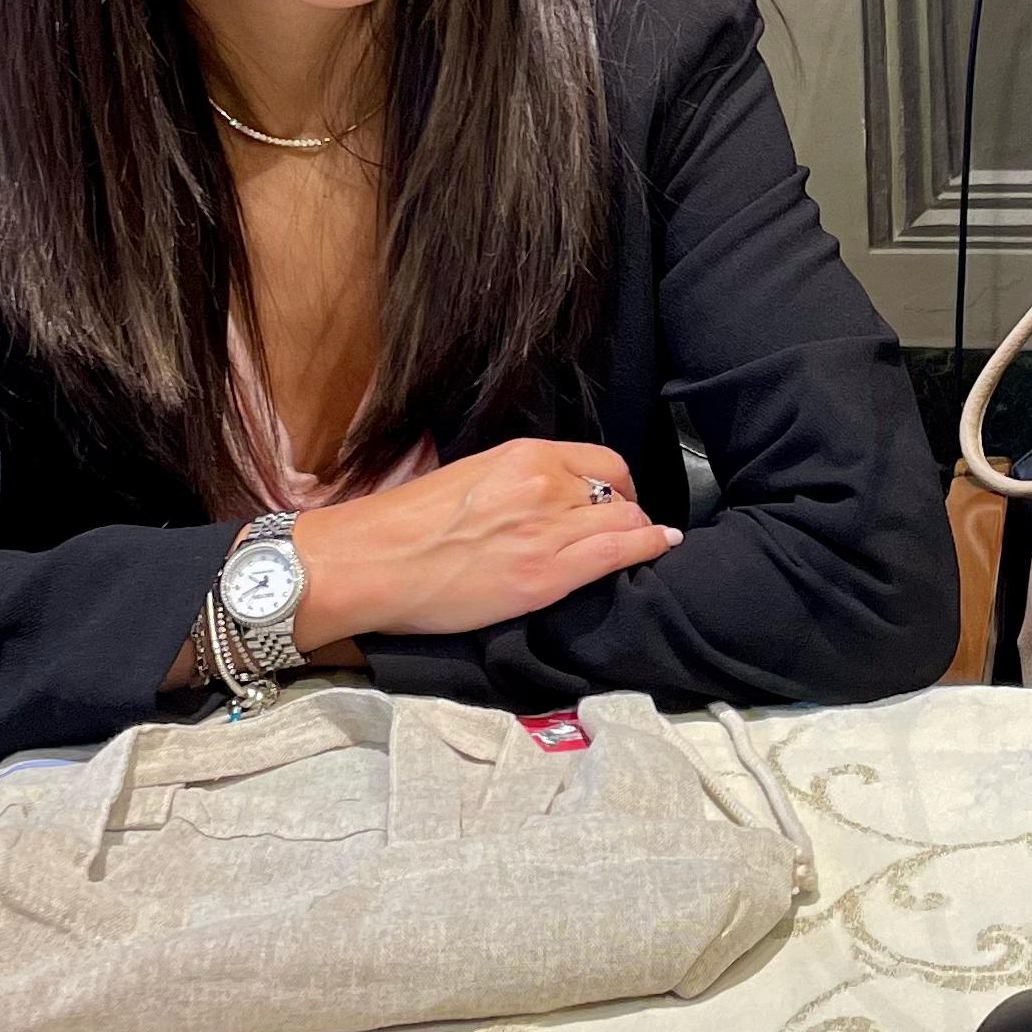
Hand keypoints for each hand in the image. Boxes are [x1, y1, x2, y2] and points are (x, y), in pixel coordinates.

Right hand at [288, 441, 679, 647]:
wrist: (371, 562)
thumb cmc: (403, 523)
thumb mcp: (468, 477)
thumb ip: (515, 481)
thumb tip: (545, 494)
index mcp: (524, 455)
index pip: (601, 462)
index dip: (617, 485)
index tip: (617, 499)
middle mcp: (545, 485)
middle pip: (618, 493)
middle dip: (628, 511)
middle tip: (625, 529)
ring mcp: (549, 531)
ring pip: (625, 523)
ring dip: (638, 533)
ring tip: (642, 544)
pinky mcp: (546, 576)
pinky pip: (618, 554)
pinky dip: (648, 548)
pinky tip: (661, 546)